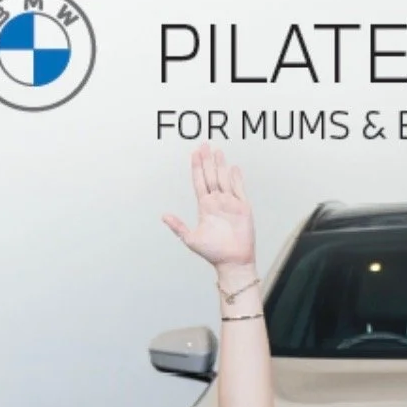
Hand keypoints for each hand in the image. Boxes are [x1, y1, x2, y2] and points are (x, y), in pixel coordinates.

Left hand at [161, 143, 255, 269]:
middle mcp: (217, 202)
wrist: (232, 262)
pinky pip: (239, 189)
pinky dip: (237, 178)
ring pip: (224, 179)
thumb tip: (163, 216)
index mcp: (205, 207)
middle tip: (204, 145)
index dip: (196, 167)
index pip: (199, 182)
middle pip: (211, 176)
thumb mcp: (190, 239)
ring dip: (220, 165)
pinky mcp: (243, 208)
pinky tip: (234, 168)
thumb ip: (178, 226)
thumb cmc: (213, 253)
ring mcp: (230, 204)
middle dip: (207, 160)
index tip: (194, 154)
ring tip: (217, 151)